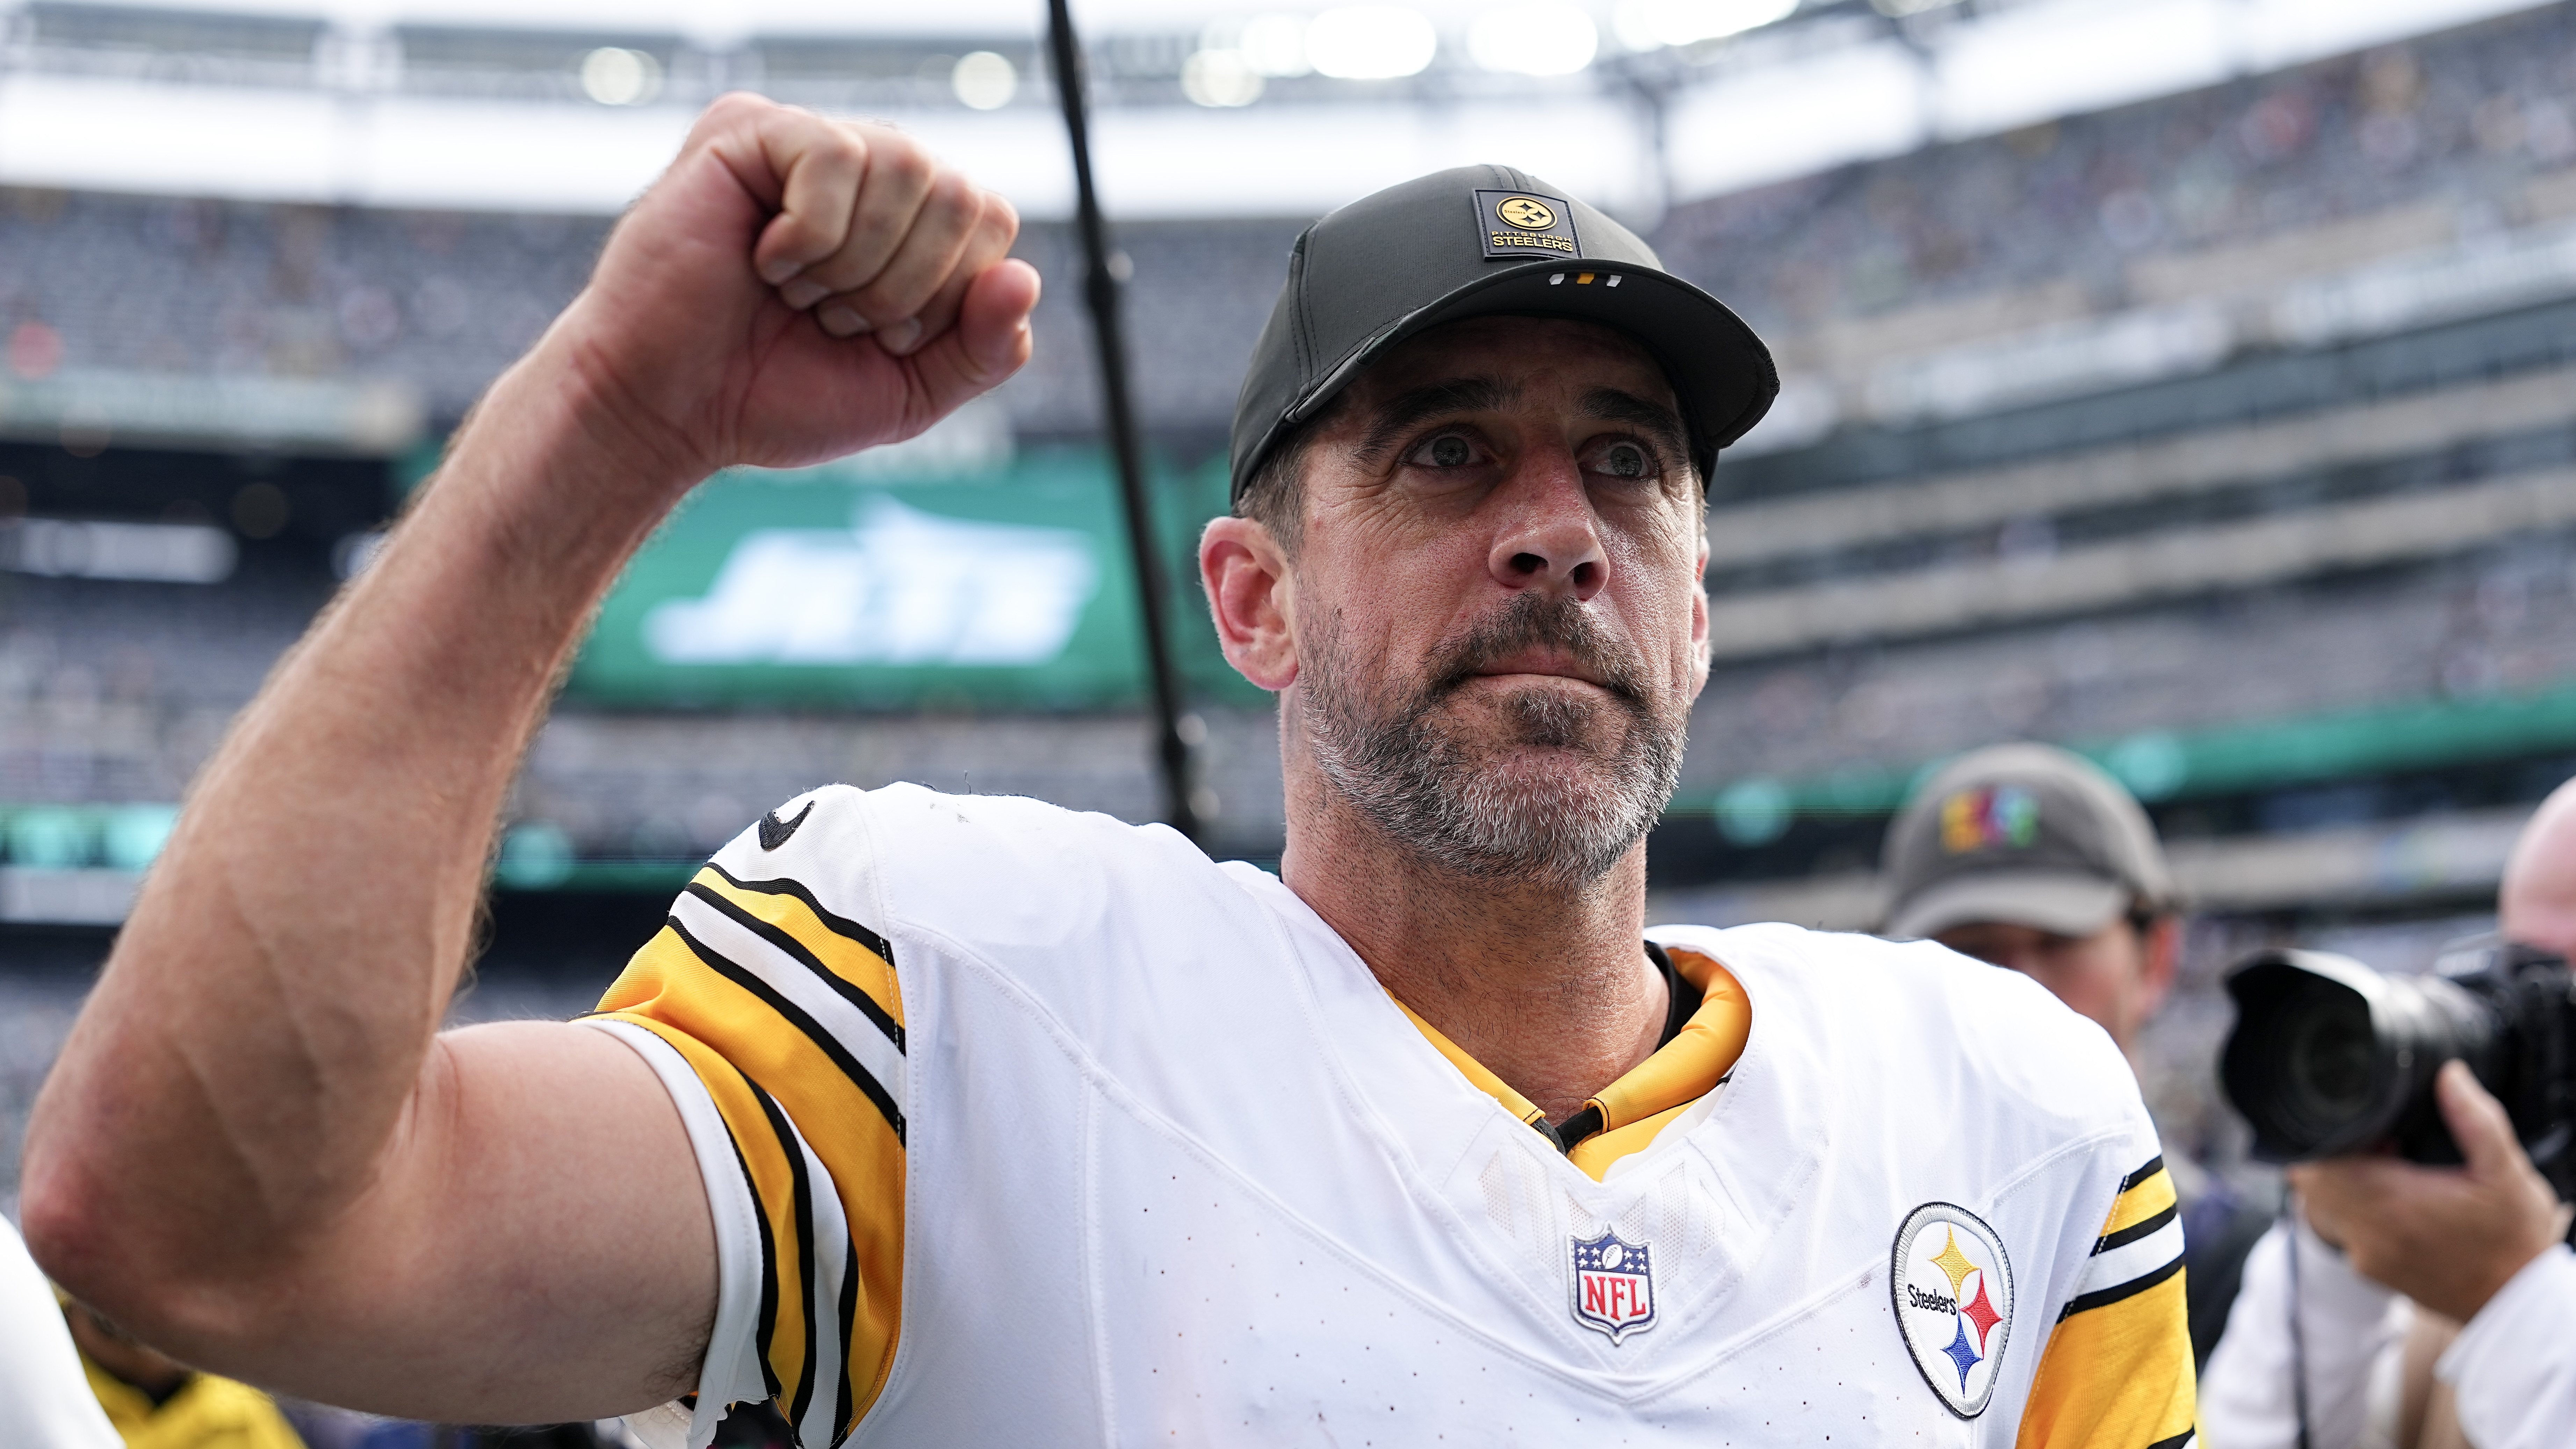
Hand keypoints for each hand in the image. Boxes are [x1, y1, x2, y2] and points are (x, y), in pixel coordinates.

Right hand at [548, 92, 1038, 493]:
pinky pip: (837, 155)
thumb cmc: (778, 395)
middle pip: (962, 193)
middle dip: (908, 284)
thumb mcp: (911, 391)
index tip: (882, 335)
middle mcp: (866, 171)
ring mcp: (807, 145)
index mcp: (908, 222)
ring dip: (857, 264)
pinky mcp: (749, 130)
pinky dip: (811, 235)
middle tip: (834, 317)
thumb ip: (985, 349)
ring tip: (796, 293)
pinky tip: (763, 261)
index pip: (991, 221)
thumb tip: (1024, 280)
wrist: (672, 411)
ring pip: (908, 166)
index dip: (952, 295)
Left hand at [2290, 1059, 2567, 1321]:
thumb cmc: (2514, 1242)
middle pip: (2310, 1182)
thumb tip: (2449, 1074)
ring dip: (2339, 1182)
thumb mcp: (2506, 1173)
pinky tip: (2392, 1196)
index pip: (2316, 1163)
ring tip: (2384, 1165)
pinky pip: (2341, 1229)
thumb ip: (2475, 1120)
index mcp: (2392, 1205)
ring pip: (2319, 1206)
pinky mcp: (2371, 1271)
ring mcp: (2365, 1257)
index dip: (2323, 1136)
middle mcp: (2367, 1235)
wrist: (2517, 1306)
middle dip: (2329, 1154)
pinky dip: (2352, 1208)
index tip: (2355, 1123)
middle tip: (2373, 1142)